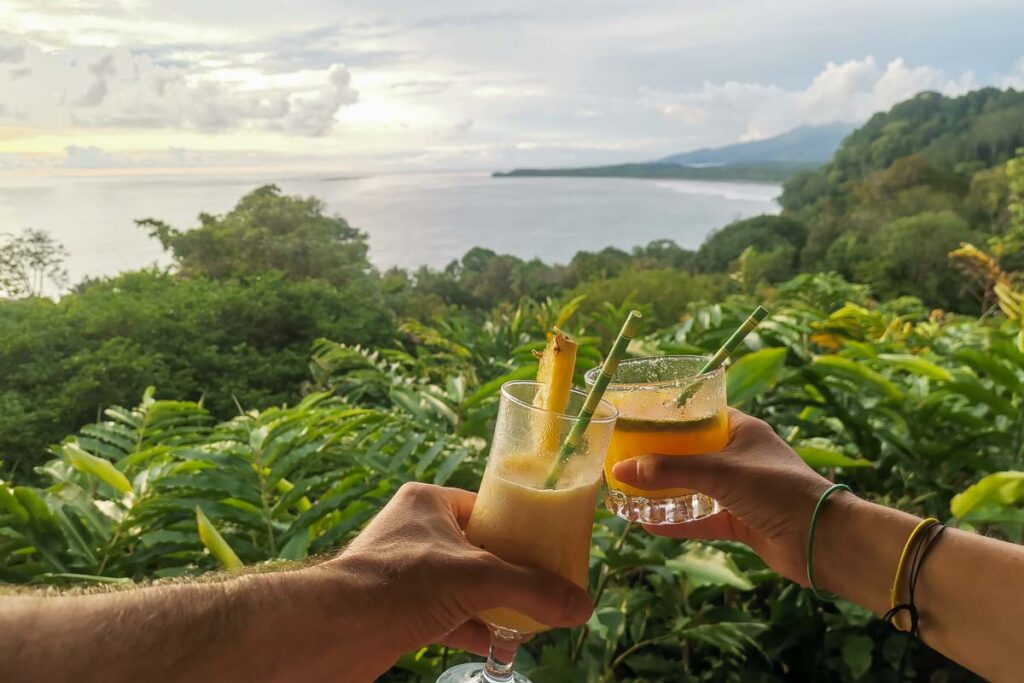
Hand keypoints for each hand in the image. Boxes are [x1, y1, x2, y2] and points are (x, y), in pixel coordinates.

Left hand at [326, 482, 592, 671]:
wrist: (335, 632)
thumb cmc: (397, 584)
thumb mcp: (478, 578)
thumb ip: (532, 589)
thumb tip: (580, 606)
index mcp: (428, 503)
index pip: (484, 506)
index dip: (516, 525)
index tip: (545, 544)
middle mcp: (413, 532)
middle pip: (477, 548)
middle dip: (509, 570)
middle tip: (542, 584)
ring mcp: (404, 573)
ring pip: (461, 584)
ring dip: (493, 602)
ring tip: (529, 615)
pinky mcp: (397, 609)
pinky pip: (445, 614)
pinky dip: (472, 627)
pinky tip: (498, 641)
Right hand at [611, 409, 836, 582]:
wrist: (823, 540)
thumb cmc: (778, 490)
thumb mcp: (719, 472)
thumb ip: (669, 470)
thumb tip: (621, 470)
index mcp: (742, 430)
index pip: (700, 415)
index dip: (670, 417)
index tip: (639, 421)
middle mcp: (740, 458)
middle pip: (691, 453)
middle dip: (660, 458)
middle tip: (626, 458)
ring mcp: (741, 491)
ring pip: (694, 487)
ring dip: (666, 491)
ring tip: (630, 491)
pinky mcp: (741, 521)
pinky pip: (701, 518)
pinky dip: (678, 521)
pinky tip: (648, 524)